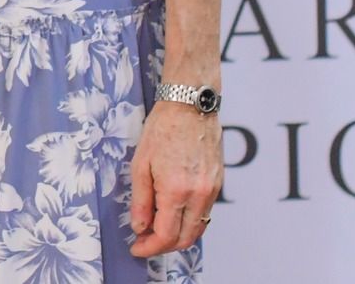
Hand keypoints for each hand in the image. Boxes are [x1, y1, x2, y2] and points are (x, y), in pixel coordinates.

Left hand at [128, 102, 222, 256]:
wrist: (190, 106)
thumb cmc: (162, 129)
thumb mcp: (140, 164)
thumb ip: (141, 200)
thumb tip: (139, 227)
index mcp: (176, 190)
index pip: (166, 235)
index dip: (149, 247)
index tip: (136, 248)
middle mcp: (199, 195)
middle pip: (184, 239)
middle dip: (163, 246)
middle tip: (144, 241)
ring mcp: (212, 190)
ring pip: (197, 229)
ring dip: (178, 236)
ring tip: (156, 229)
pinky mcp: (218, 184)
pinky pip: (205, 214)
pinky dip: (189, 222)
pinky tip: (174, 214)